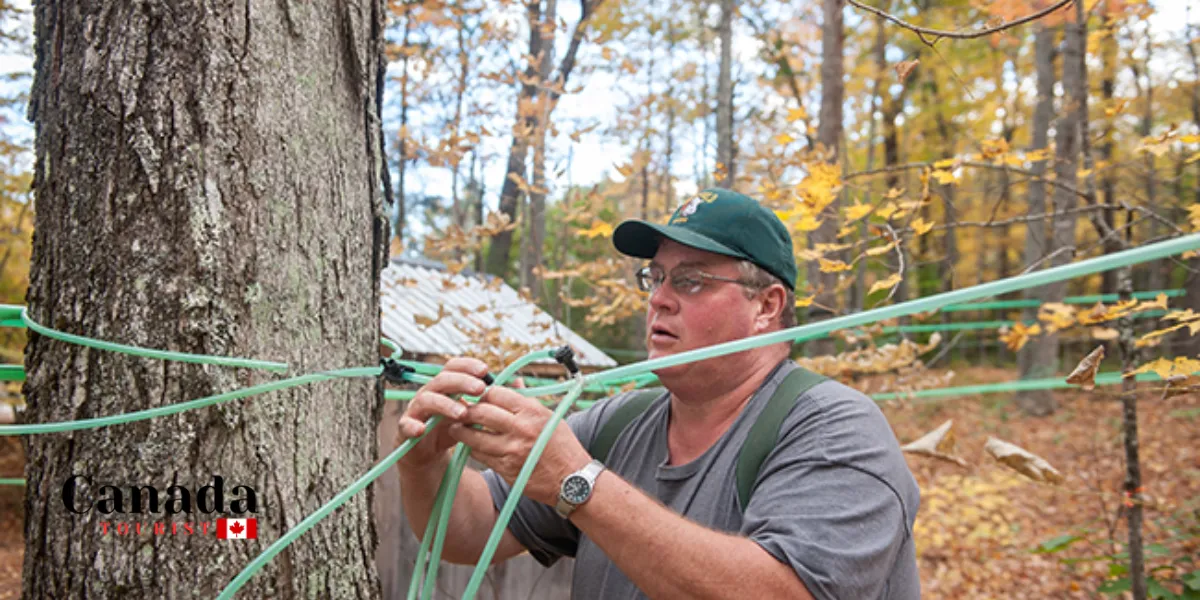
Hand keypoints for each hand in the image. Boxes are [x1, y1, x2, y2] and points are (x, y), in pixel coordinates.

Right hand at [395, 357, 488, 468]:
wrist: (428, 452)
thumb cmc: (451, 427)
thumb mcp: (473, 413)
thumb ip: (490, 399)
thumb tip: (519, 382)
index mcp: (445, 386)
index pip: (453, 367)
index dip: (467, 365)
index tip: (486, 370)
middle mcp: (429, 393)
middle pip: (442, 380)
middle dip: (462, 382)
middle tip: (480, 388)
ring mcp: (416, 409)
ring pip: (427, 399)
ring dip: (445, 404)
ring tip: (462, 413)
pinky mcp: (406, 428)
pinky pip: (405, 424)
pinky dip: (412, 426)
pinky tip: (421, 429)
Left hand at [447, 386, 591, 505]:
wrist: (573, 480)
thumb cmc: (563, 446)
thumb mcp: (549, 417)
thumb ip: (527, 400)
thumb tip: (513, 383)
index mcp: (532, 412)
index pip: (496, 394)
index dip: (482, 394)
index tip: (477, 397)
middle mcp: (521, 429)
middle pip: (480, 413)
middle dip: (466, 410)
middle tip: (460, 410)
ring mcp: (512, 450)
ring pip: (474, 436)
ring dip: (462, 431)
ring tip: (457, 428)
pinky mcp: (506, 469)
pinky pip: (480, 456)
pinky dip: (473, 448)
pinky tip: (472, 445)